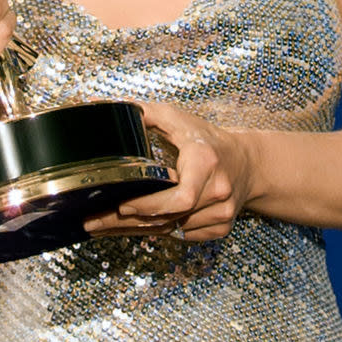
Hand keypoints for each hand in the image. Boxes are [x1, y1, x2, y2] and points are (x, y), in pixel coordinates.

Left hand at [84, 101, 254, 241]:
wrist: (247, 163)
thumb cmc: (207, 138)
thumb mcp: (177, 119)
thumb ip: (142, 113)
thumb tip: (100, 105)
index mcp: (205, 162)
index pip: (180, 196)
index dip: (150, 205)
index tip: (122, 206)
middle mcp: (217, 191)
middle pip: (168, 217)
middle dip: (126, 223)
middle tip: (93, 223)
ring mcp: (221, 214)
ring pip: (172, 230)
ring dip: (138, 229)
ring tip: (105, 226)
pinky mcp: (220, 229)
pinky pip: (182, 236)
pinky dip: (159, 231)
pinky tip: (135, 227)